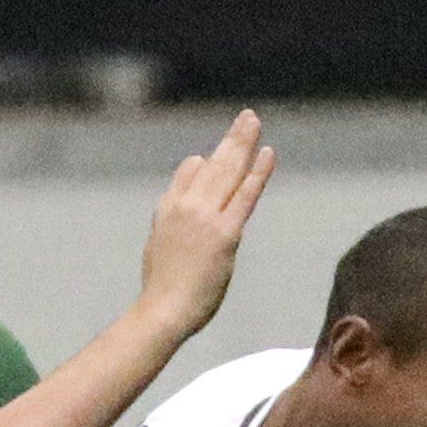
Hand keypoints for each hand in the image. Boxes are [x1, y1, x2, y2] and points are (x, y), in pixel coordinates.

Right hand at [135, 111, 275, 342]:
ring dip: (244, 143)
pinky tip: (267, 153)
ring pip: (229, 171)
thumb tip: (180, 210)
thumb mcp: (158, 246)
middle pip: (213, 163)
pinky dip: (258, 172)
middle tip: (247, 117)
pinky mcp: (226, 232)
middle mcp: (186, 205)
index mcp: (167, 208)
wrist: (163, 309)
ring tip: (254, 121)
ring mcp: (206, 216)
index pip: (190, 171)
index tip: (219, 155)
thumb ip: (171, 221)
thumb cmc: (163, 288)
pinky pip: (245, 194)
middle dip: (232, 138)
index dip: (207, 162)